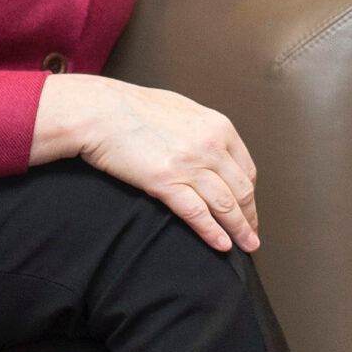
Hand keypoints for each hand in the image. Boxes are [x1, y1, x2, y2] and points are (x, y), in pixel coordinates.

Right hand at [33, 74, 259, 251]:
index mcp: (217, 126)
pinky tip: (221, 245)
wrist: (98, 110)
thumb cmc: (131, 106)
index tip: (248, 208)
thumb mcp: (180, 109)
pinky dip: (212, 232)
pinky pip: (197, 213)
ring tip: (246, 245)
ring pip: (225, 204)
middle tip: (252, 235)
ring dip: (239, 229)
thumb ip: (200, 129)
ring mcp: (190, 164)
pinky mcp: (165, 181)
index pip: (246, 168)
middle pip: (242, 189)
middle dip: (249, 216)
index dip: (250, 194)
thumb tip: (209, 144)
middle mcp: (210, 145)